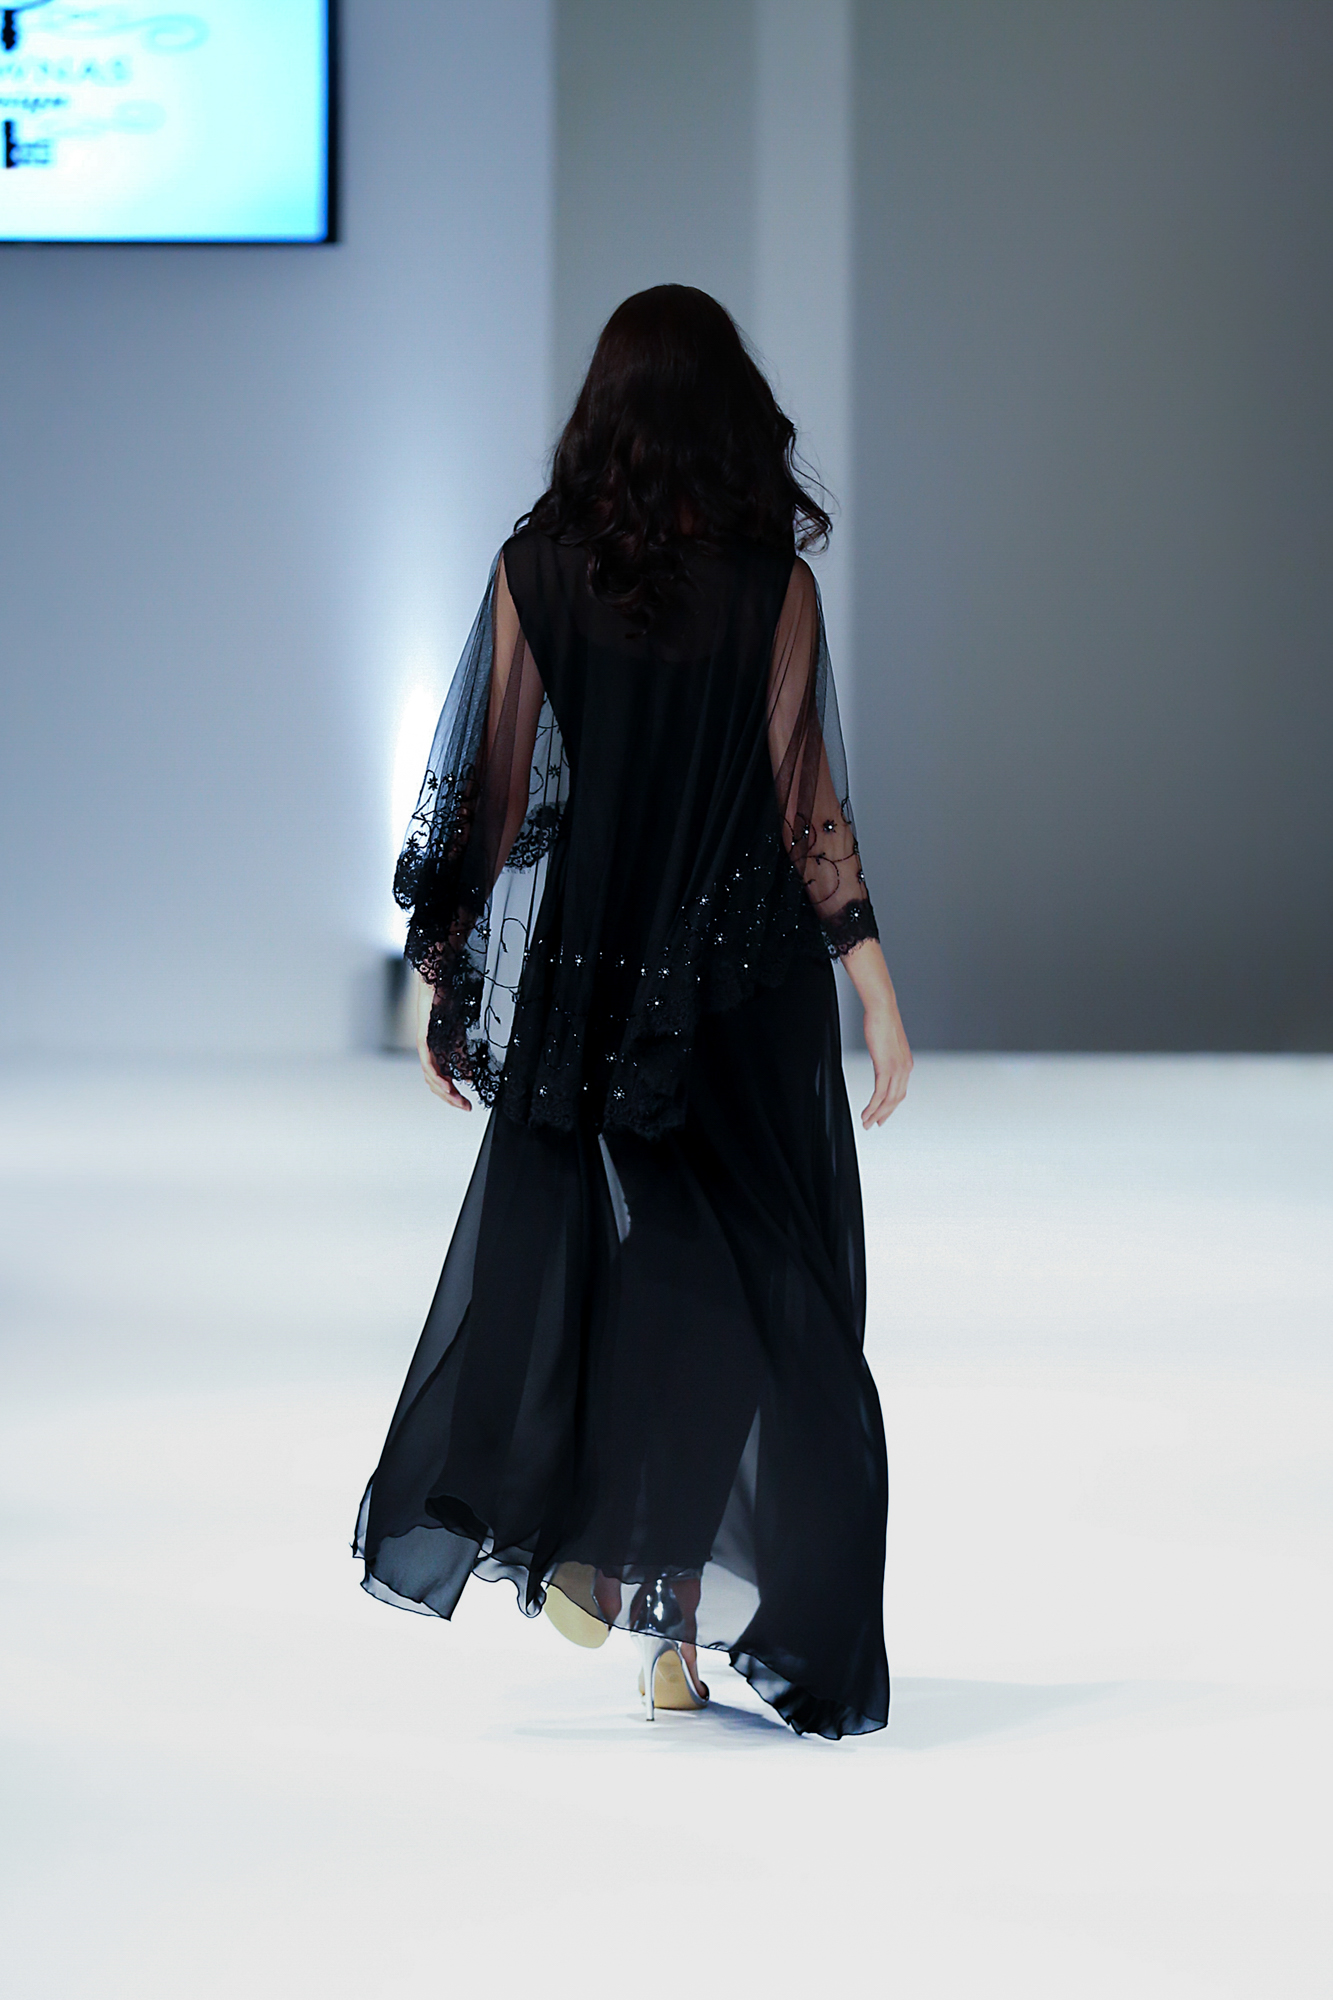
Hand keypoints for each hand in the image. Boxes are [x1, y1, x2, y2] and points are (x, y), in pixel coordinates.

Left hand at [415, 971, 471, 1111]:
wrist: (438, 983)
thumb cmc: (445, 1004)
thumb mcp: (458, 1035)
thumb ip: (461, 1055)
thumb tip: (467, 1076)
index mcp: (437, 1053)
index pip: (443, 1080)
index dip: (454, 1094)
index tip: (467, 1104)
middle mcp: (429, 1052)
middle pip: (435, 1083)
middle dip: (450, 1098)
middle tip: (465, 1106)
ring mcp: (424, 1046)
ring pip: (431, 1076)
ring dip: (444, 1091)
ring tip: (456, 1099)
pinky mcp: (423, 1038)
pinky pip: (428, 1062)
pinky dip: (436, 1075)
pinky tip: (446, 1084)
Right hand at [839, 937, 912, 1126]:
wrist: (883, 1009)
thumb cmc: (882, 1021)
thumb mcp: (886, 1042)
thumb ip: (885, 1054)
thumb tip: (880, 1055)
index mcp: (906, 1064)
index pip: (900, 1091)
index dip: (891, 1106)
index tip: (882, 1115)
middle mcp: (905, 1069)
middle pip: (896, 1099)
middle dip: (884, 1114)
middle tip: (874, 1124)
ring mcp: (897, 1069)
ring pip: (888, 1100)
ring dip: (877, 1114)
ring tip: (866, 1123)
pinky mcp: (886, 1067)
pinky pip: (880, 1094)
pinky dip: (873, 1107)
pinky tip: (866, 1113)